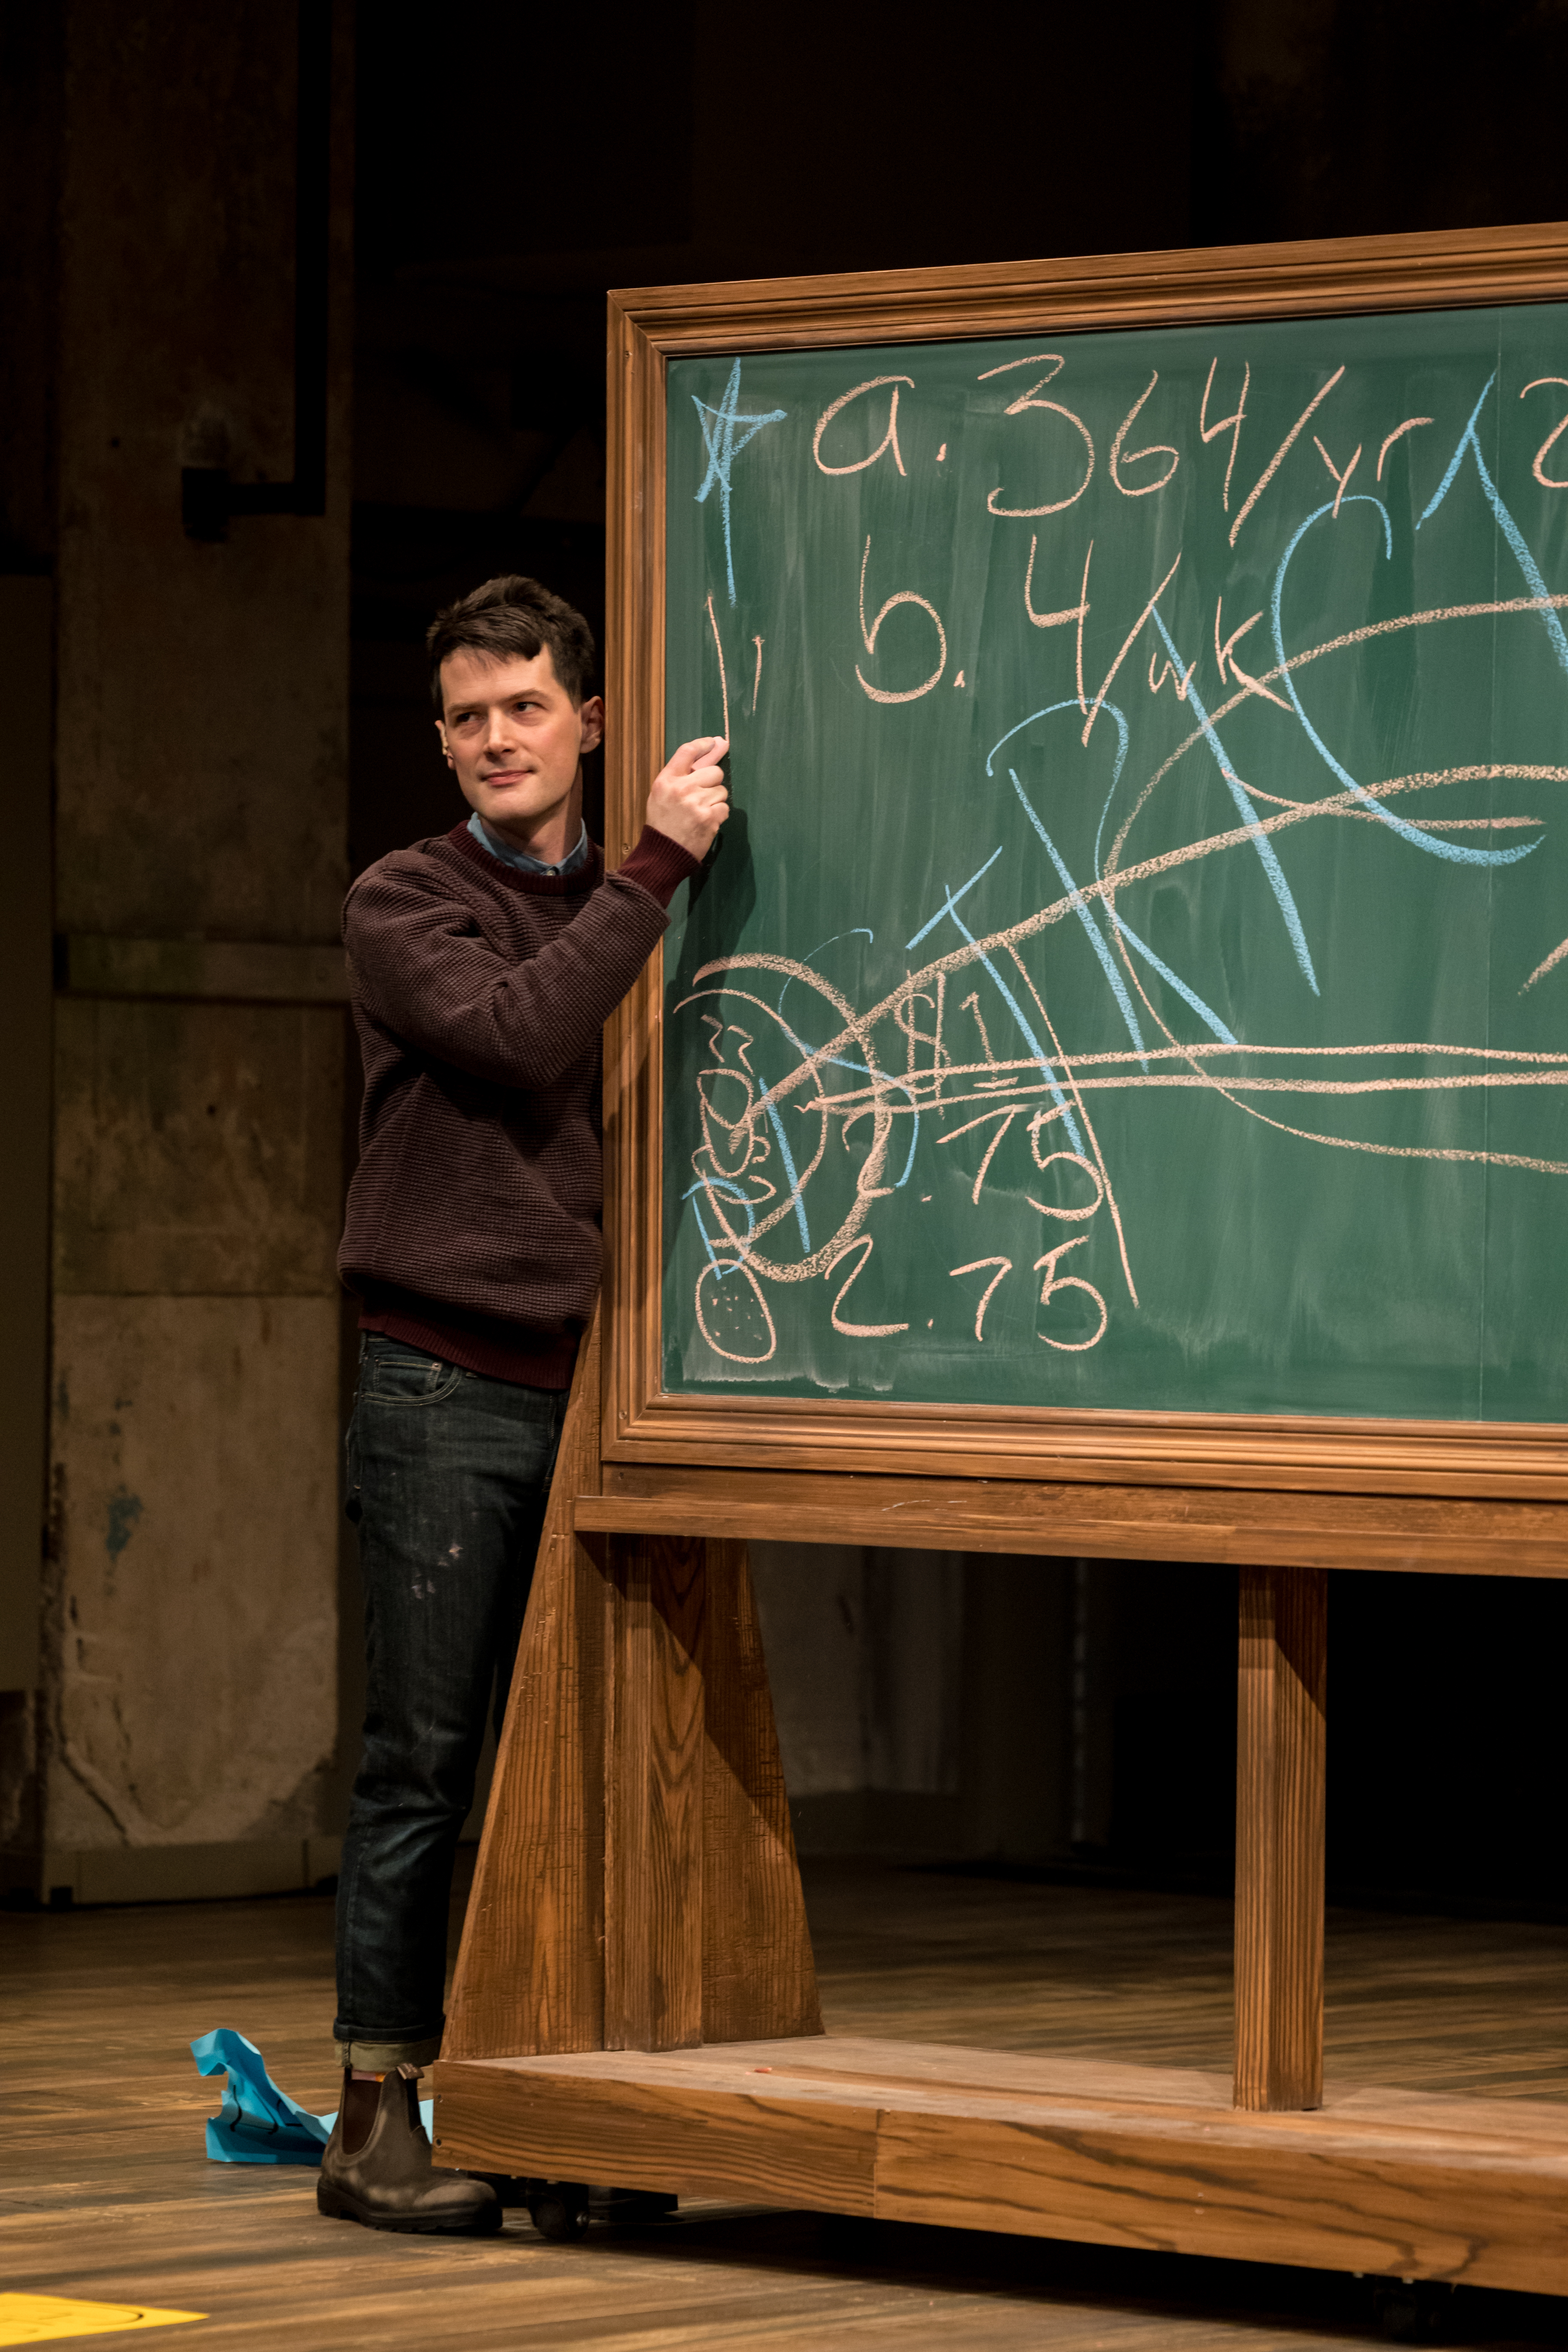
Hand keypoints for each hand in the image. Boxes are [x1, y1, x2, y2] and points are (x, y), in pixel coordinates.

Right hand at [646, 735, 729, 858]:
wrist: (663, 854)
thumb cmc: (663, 824)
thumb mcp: (661, 795)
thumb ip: (681, 776)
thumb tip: (711, 751)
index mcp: (666, 781)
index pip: (687, 752)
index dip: (704, 745)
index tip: (714, 743)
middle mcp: (681, 789)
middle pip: (714, 772)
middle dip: (712, 783)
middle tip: (702, 796)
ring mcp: (696, 804)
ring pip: (721, 791)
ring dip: (715, 801)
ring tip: (700, 813)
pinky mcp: (708, 819)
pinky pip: (724, 808)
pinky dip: (718, 816)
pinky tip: (705, 822)